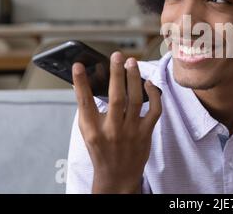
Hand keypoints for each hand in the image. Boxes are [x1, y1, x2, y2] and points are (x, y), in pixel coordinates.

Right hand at [72, 51, 161, 193]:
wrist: (117, 176)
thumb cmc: (101, 149)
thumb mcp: (88, 131)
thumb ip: (89, 109)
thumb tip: (90, 80)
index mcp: (92, 130)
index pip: (84, 102)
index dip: (80, 83)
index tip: (78, 65)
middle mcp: (111, 130)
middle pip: (115, 98)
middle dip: (116, 74)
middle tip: (117, 55)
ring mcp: (130, 132)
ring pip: (135, 100)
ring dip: (134, 78)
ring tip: (132, 62)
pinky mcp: (146, 134)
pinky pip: (154, 110)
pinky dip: (154, 95)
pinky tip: (148, 83)